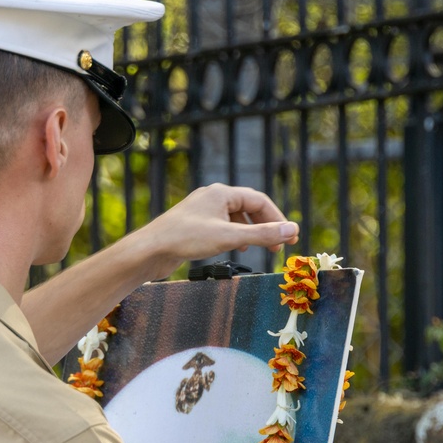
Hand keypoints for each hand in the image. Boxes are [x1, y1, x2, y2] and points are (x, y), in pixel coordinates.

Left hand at [138, 183, 299, 280]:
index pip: (259, 201)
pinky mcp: (194, 225)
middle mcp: (212, 197)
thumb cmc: (186, 239)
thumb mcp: (229, 236)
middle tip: (278, 246)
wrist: (150, 249)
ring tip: (257, 248)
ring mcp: (202, 211)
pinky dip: (234, 235)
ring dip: (250, 232)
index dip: (277, 219)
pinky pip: (222, 226)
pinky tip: (235, 247)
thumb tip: (292, 230)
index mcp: (222, 193)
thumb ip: (262, 234)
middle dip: (265, 226)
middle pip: (248, 207)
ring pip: (235, 218)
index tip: (290, 237)